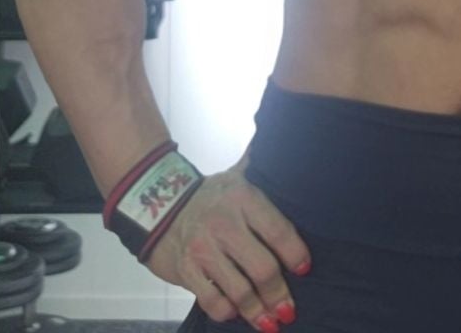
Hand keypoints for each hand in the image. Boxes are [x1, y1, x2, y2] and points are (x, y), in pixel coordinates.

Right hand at [144, 158, 310, 330]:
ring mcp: (203, 249)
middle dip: (279, 294)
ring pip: (239, 290)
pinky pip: (212, 301)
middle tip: (290, 310)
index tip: (304, 269)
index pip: (278, 230)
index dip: (295, 254)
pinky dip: (228, 312)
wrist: (156, 200)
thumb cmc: (208, 194)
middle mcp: (224, 224)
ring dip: (258, 312)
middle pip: (262, 268)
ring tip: (271, 322)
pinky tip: (238, 314)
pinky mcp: (186, 270)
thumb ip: (261, 165)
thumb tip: (287, 146)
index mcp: (242, 197)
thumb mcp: (236, 175)